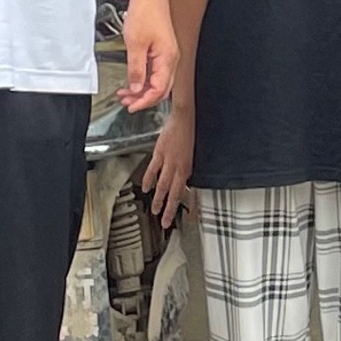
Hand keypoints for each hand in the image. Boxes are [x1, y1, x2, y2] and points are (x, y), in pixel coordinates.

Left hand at [117, 0, 176, 111]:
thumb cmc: (146, 13)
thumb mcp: (135, 44)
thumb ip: (136, 69)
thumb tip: (135, 88)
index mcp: (167, 59)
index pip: (158, 90)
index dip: (144, 101)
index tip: (131, 106)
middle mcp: (171, 59)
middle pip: (160, 89)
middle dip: (143, 98)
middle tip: (127, 102)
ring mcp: (167, 55)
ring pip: (158, 81)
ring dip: (142, 89)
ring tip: (126, 93)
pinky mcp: (162, 50)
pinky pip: (155, 71)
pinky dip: (144, 79)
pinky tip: (133, 79)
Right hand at [143, 106, 196, 225]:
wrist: (186, 118)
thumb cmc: (192, 133)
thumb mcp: (195, 153)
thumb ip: (188, 167)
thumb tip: (186, 177)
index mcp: (189, 168)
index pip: (185, 192)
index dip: (185, 206)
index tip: (186, 217)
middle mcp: (179, 168)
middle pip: (173, 193)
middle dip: (169, 209)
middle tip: (165, 222)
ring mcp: (168, 162)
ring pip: (162, 185)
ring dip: (158, 199)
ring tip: (154, 210)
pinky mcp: (160, 154)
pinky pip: (152, 170)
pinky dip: (148, 180)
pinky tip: (145, 188)